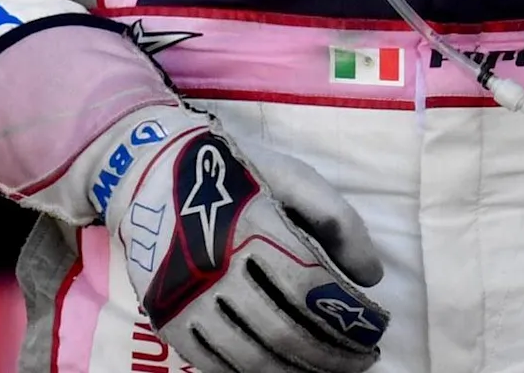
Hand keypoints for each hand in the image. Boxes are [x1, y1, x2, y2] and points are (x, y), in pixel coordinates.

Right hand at [99, 109, 388, 372]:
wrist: (148, 171)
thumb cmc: (234, 172)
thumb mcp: (292, 176)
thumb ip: (338, 220)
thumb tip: (371, 277)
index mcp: (254, 226)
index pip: (313, 288)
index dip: (350, 316)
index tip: (375, 329)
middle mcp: (218, 267)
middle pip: (285, 331)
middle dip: (331, 355)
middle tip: (360, 360)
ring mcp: (188, 298)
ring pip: (250, 356)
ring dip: (296, 372)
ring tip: (325, 372)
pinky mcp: (166, 317)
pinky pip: (213, 363)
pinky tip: (278, 370)